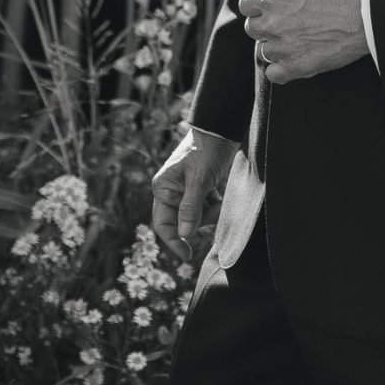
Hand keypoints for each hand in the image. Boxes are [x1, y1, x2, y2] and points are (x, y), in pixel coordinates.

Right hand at [151, 126, 236, 256]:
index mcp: (163, 188)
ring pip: (197, 216)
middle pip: (182, 222)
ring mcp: (185, 190)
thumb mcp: (199, 179)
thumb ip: (190, 207)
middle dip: (200, 220)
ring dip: (211, 212)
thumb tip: (184, 235)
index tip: (187, 256)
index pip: (163, 224)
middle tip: (215, 208)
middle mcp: (171, 190)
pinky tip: (220, 194)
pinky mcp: (200, 188)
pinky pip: (206, 208)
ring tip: (219, 197)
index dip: (173, 242)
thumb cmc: (207, 150)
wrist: (222, 128)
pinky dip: (215, 206)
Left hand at [239, 0, 367, 82]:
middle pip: (252, 28)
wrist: (364, 17)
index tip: (269, 9)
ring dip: (275, 46)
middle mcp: (273, 22)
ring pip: (262, 51)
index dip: (256, 6)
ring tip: (296, 40)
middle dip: (266, 25)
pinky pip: (273, 74)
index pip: (245, 4)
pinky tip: (294, 59)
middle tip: (287, 23)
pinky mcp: (295, 67)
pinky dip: (280, 69)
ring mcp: (283, 47)